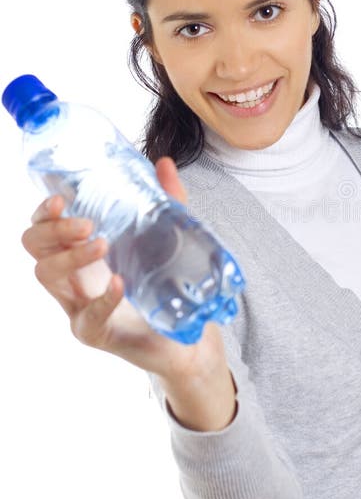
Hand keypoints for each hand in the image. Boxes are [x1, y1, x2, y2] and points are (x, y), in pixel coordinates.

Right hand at [20, 156, 225, 380]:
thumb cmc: (166, 285)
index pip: (43, 225)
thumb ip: (166, 200)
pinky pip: (87, 317)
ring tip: (103, 245)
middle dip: (53, 229)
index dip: (44, 211)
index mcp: (80, 249)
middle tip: (87, 224)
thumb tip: (163, 162)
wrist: (187, 336)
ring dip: (71, 257)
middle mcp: (71, 275)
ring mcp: (77, 306)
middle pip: (34, 246)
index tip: (62, 199)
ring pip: (46, 275)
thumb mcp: (168, 236)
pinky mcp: (94, 333)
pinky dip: (103, 299)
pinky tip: (120, 284)